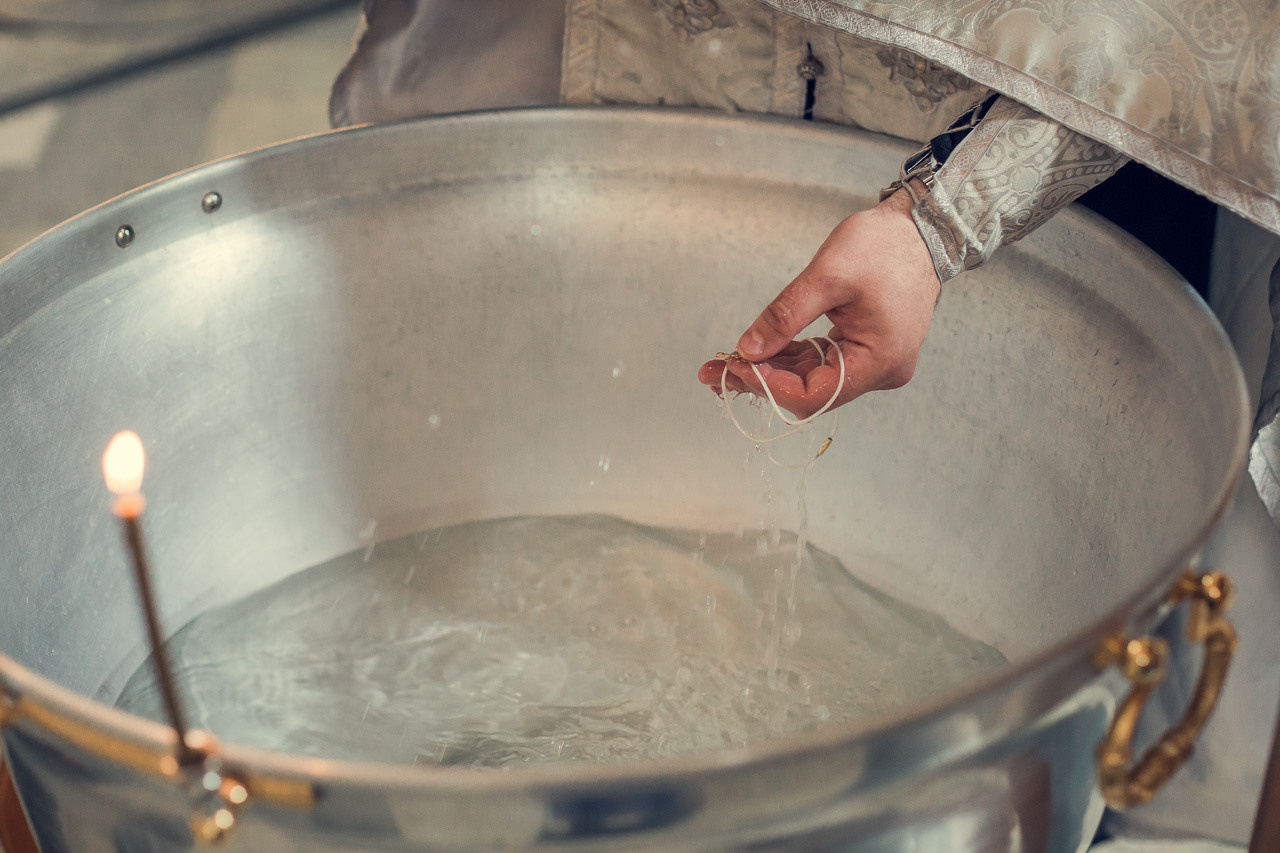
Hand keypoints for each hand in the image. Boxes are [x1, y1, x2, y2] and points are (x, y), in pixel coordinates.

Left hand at [698, 187, 940, 417]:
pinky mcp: (866, 348)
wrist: (923, 227)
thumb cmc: (885, 245)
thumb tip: (747, 350)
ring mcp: (875, 361)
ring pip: (813, 378)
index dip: (768, 386)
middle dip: (761, 380)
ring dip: (771, 370)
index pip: (813, 395)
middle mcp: (881, 371)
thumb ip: (784, 317)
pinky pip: (823, 361)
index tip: (733, 367)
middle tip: (713, 369)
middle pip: (810, 391)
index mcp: (879, 361)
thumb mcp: (827, 277)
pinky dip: (791, 357)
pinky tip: (758, 350)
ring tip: (727, 359)